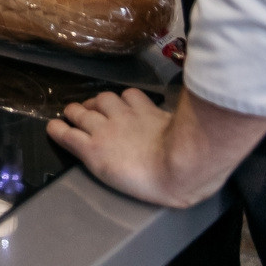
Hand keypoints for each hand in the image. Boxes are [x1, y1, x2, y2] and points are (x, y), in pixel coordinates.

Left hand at [49, 86, 265, 209]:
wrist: (178, 169)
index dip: (121, 101)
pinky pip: (67, 134)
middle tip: (90, 111)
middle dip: (95, 103)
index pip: (129, 97)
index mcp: (147, 112)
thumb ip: (189, 120)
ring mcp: (105, 131)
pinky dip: (58, 130)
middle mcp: (122, 115)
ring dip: (76, 112)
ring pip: (81, 111)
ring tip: (73, 115)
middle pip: (102, 99)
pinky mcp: (91, 149)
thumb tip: (212, 114)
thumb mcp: (192, 131)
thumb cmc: (192, 156)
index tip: (119, 105)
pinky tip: (53, 129)